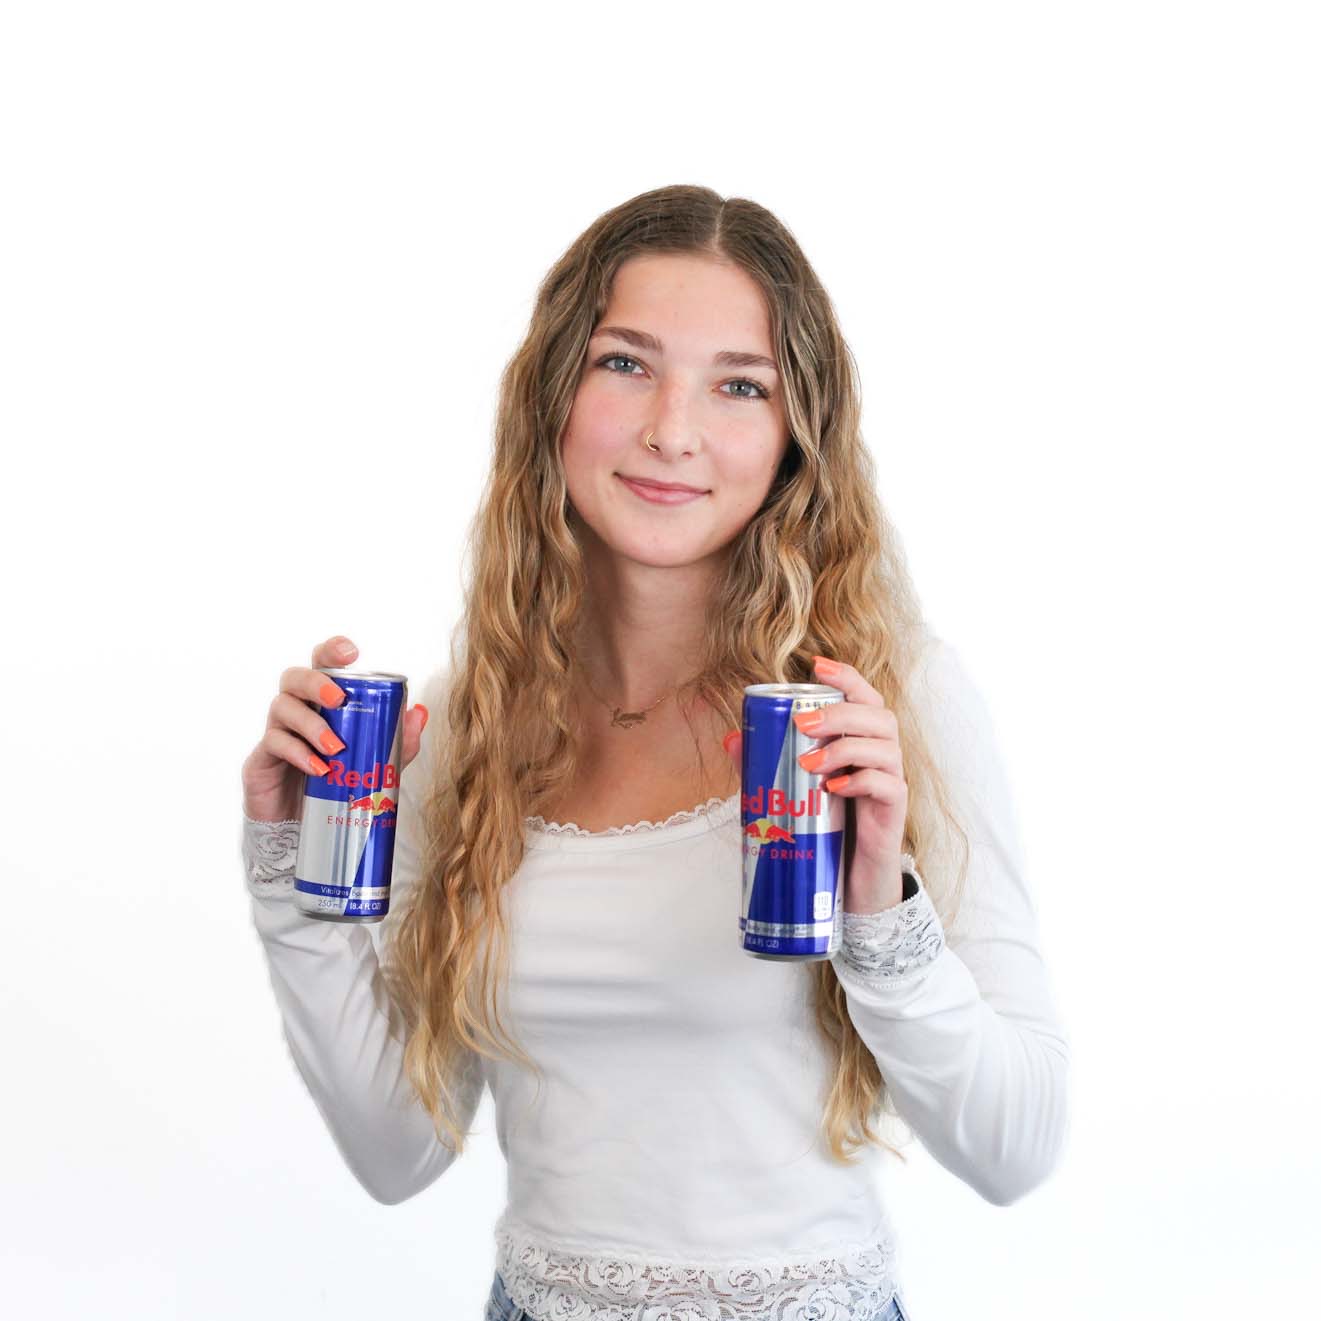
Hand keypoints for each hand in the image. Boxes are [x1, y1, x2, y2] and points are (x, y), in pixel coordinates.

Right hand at [240, 635, 429, 822]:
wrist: (301, 828)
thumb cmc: (335, 785)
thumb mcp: (374, 763)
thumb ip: (397, 741)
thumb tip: (418, 713)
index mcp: (321, 702)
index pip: (320, 665)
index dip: (331, 651)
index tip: (351, 652)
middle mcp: (295, 709)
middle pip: (293, 677)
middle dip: (317, 682)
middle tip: (340, 699)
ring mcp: (275, 731)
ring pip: (281, 707)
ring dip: (312, 724)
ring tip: (336, 747)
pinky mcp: (261, 758)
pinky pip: (273, 743)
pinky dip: (298, 753)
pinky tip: (318, 768)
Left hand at [721, 655, 907, 912]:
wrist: (851, 881)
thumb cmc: (826, 825)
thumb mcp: (791, 790)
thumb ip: (764, 765)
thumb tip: (732, 739)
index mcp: (861, 740)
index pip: (864, 697)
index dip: (847, 676)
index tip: (818, 664)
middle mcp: (882, 754)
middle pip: (878, 716)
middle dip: (840, 713)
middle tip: (803, 724)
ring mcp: (892, 781)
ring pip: (884, 747)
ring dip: (845, 747)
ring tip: (809, 762)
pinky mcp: (895, 811)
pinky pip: (887, 785)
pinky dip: (861, 781)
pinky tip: (834, 789)